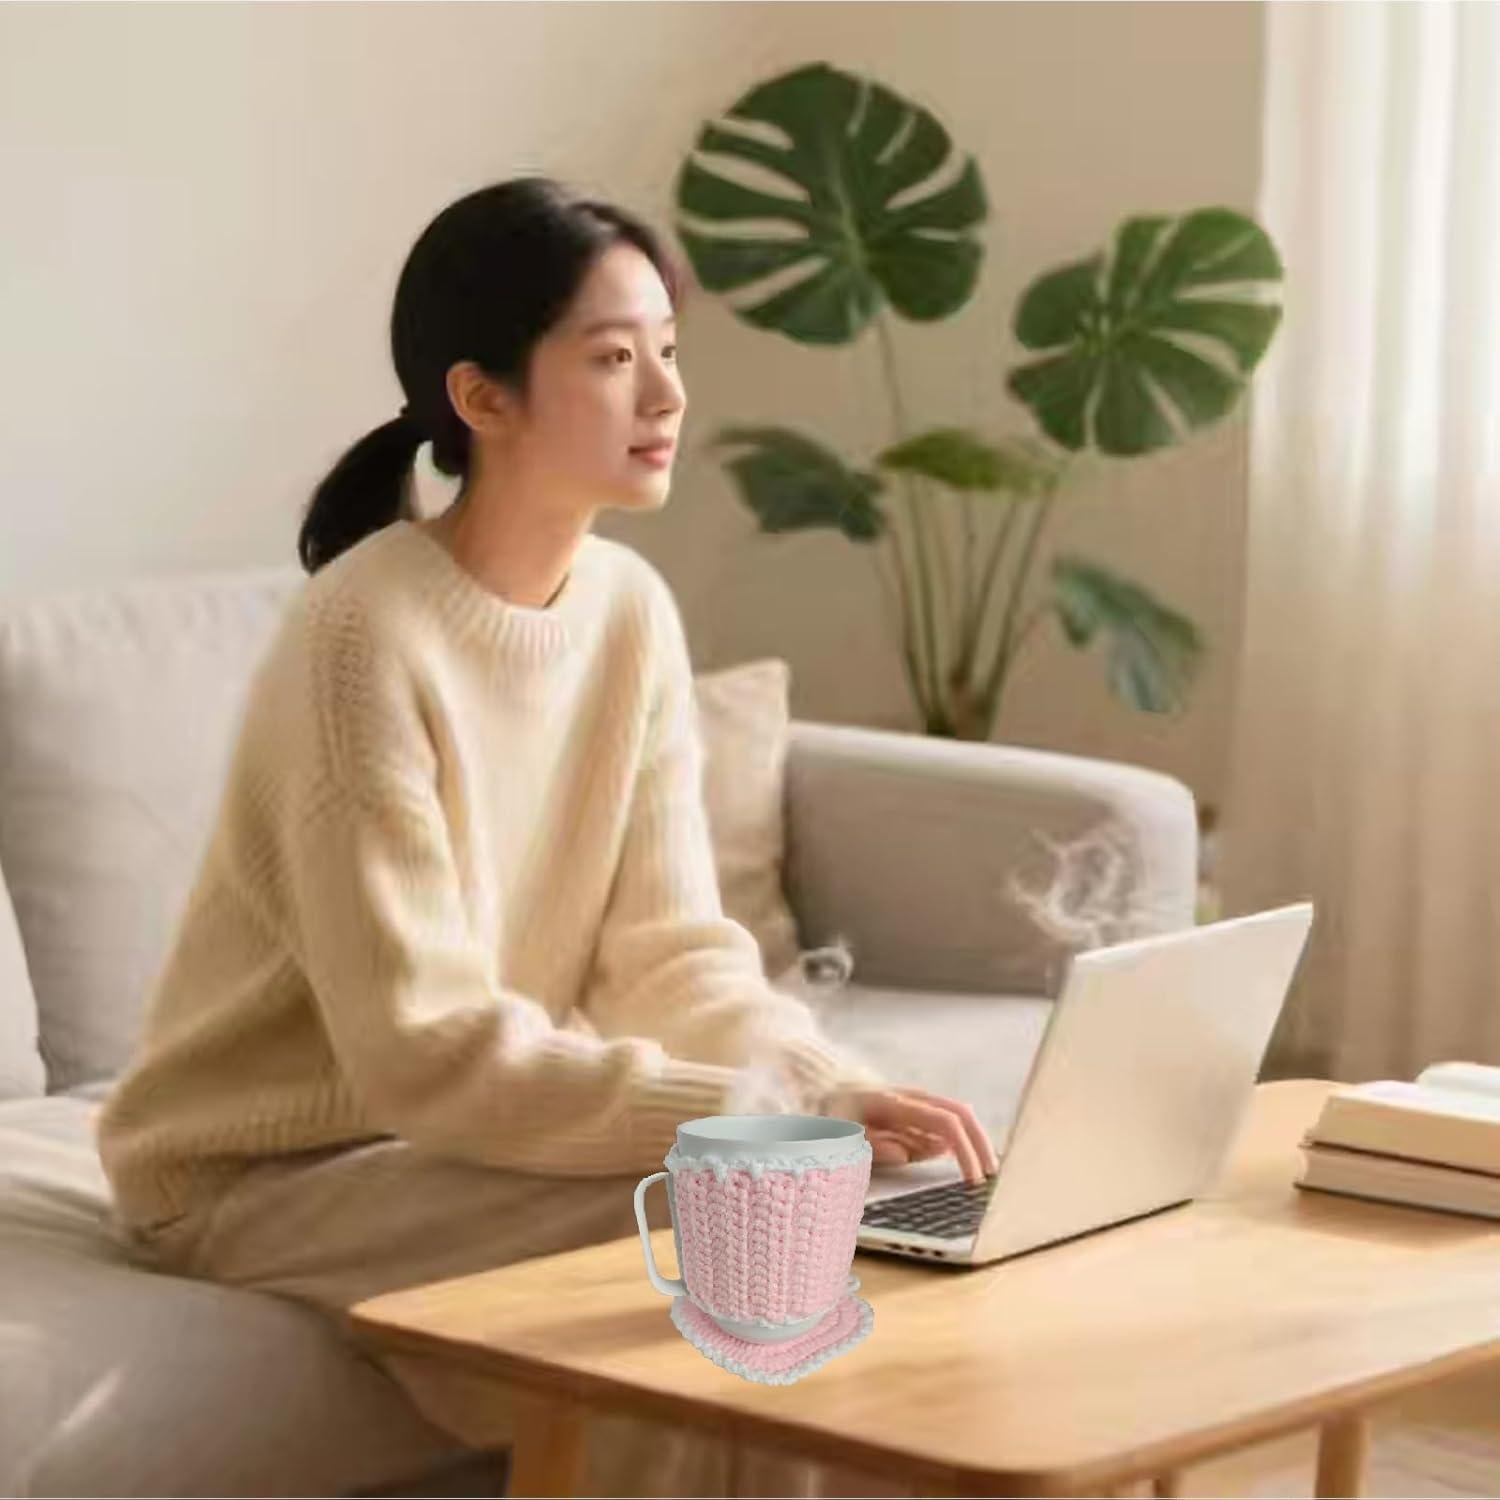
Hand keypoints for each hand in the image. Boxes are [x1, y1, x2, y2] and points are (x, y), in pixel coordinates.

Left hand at [827, 1085, 1000, 1183]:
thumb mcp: (840, 1130)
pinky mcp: (912, 1111)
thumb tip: (906, 1154)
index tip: (973, 1180)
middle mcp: (911, 1098)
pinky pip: (941, 1124)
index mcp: (897, 1102)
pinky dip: (957, 1142)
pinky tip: (963, 1161)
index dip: (965, 1151)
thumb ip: (871, 1143)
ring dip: (973, 1142)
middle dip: (981, 1144)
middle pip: (961, 1115)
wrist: (818, 1083)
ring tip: (985, 1173)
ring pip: (956, 1117)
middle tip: (992, 1177)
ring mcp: (913, 1103)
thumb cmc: (828, 1110)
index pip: (946, 1123)